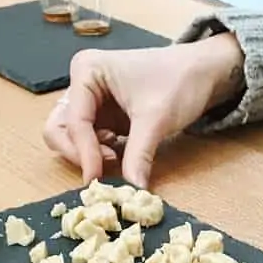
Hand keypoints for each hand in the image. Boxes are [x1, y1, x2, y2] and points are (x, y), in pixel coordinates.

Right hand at [43, 32, 245, 186]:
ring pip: (70, 138)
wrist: (204, 72)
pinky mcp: (102, 116)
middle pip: (59, 129)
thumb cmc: (180, 81)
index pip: (74, 120)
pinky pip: (88, 142)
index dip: (83, 152)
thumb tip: (132, 192)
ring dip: (87, 155)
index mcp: (87, 70)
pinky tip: (120, 156)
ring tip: (116, 159)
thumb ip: (138, 155)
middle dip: (77, 153)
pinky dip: (98, 155)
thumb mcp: (156, 120)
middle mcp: (82, 83)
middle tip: (101, 171)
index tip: (95, 180)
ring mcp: (90, 101)